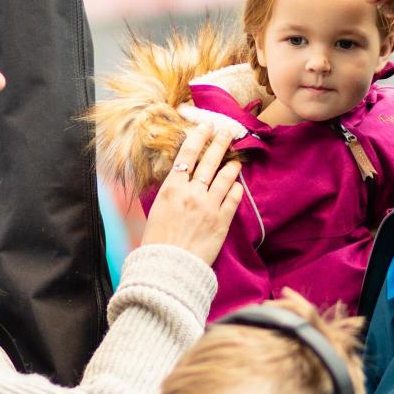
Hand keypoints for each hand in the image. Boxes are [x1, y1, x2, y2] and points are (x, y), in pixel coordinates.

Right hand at [139, 122, 243, 264]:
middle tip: (227, 131)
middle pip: (208, 161)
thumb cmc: (156, 243)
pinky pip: (233, 198)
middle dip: (219, 143)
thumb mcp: (155, 212)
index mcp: (171, 188)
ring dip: (231, 165)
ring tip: (236, 159)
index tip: (205, 126)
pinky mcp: (221, 221)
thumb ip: (169, 194)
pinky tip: (237, 184)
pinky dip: (235, 188)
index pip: (186, 155)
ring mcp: (208, 206)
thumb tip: (176, 183)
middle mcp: (191, 193)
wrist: (169, 267)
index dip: (198, 138)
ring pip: (224, 177)